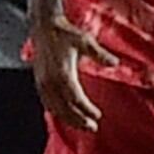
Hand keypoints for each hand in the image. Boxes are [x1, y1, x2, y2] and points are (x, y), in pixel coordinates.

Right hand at [29, 12, 116, 130]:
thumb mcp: (85, 41)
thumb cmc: (64, 32)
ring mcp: (42, 82)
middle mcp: (50, 81)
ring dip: (68, 119)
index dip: (86, 110)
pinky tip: (64, 115)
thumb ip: (99, 54)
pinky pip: (47, 102)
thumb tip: (115, 63)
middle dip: (78, 120)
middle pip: (64, 108)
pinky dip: (56, 112)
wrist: (43, 25)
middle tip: (92, 127)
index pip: (75, 98)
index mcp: (62, 73)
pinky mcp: (38, 81)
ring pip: (54, 108)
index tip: (97, 116)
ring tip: (81, 125)